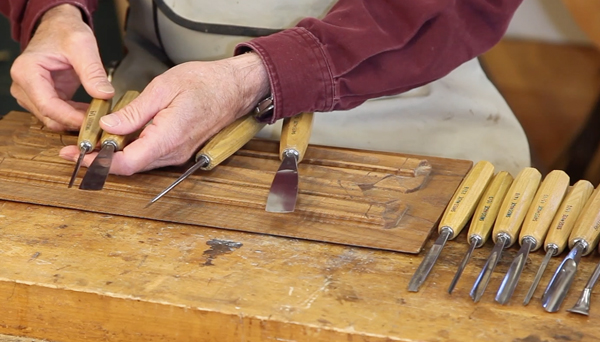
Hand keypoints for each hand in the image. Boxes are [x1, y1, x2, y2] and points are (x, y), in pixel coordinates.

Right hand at [10, 4, 113, 130]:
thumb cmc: (65, 31)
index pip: (48, 105)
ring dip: (77, 120)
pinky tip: (92, 111)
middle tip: (103, 120)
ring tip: (100, 114)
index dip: (72, 118)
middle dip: (76, 122)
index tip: (94, 121)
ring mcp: (31, 95)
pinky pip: (59, 115)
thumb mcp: (83, 46)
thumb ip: (93, 72)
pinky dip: (76, 116)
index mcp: (27, 72)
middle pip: (50, 116)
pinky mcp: (42, 98)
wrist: (58, 27)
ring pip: (54, 120)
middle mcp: (23, 86)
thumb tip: (105, 95)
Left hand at [59, 52, 269, 174]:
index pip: (128, 163)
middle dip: (100, 161)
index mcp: (168, 137)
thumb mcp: (163, 88)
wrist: (234, 89)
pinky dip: (130, 151)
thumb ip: (134, 112)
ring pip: (139, 163)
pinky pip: (150, 156)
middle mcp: (174, 152)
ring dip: (114, 156)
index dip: (99, 163)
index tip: (76, 156)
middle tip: (74, 149)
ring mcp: (178, 154)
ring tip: (92, 142)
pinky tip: (118, 139)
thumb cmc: (205, 84)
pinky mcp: (180, 150)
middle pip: (130, 167)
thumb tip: (108, 126)